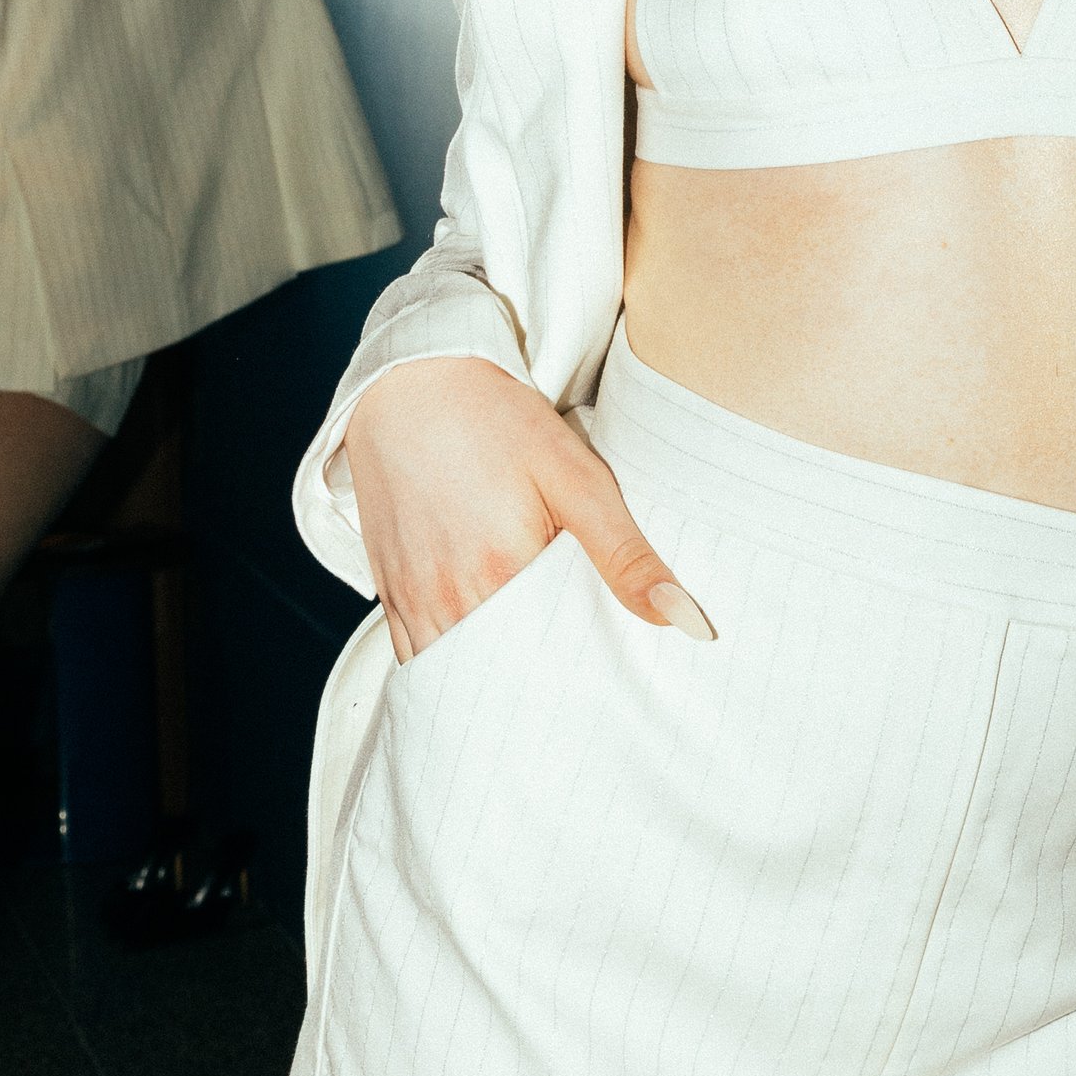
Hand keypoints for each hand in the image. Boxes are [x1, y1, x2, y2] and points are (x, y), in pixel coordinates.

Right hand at [342, 355, 714, 659]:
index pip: (552, 670)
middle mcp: (448, 600)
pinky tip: (483, 657)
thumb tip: (686, 621)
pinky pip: (416, 659)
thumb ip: (628, 554)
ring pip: (454, 676)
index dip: (583, 684)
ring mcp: (412, 601)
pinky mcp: (388, 593)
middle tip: (579, 693)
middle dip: (539, 694)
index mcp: (501, 576)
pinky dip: (450, 666)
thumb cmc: (498, 422)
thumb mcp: (577, 477)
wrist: (413, 382)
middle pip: (502, 681)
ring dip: (492, 683)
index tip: (612, 688)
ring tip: (535, 678)